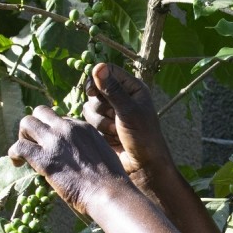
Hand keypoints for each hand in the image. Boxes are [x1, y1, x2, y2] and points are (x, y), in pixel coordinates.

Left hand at [8, 106, 130, 214]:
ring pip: (26, 123)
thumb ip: (87, 147)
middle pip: (40, 112)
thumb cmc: (110, 180)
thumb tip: (77, 155)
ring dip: (22, 136)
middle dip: (34, 126)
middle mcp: (67, 128)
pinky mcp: (44, 158)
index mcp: (83, 127)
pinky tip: (17, 163)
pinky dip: (14, 153)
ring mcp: (55, 141)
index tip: (52, 146)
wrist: (108, 192)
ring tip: (24, 152)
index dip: (52, 131)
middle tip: (33, 144)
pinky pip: (19, 147)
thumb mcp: (102, 152)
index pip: (59, 119)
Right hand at [83, 63, 173, 181]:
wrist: (142, 165)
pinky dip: (99, 130)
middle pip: (95, 90)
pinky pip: (89, 121)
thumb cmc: (143, 136)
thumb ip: (112, 90)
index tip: (91, 91)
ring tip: (115, 132)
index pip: (108, 71)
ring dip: (100, 121)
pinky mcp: (103, 125)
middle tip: (115, 118)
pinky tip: (112, 138)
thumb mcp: (128, 111)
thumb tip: (98, 66)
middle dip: (101, 106)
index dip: (96, 79)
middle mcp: (121, 97)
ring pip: (89, 107)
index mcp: (132, 88)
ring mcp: (111, 111)